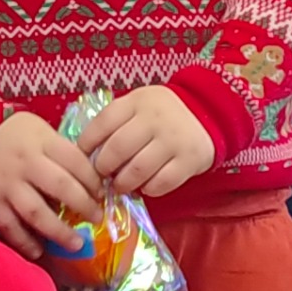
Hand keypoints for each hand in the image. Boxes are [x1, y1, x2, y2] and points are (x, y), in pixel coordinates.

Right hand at [0, 112, 102, 262]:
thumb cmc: (11, 132)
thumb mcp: (39, 129)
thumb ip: (60, 151)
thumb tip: (88, 182)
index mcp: (41, 140)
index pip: (76, 161)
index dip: (93, 181)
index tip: (101, 194)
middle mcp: (26, 162)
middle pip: (61, 187)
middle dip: (84, 206)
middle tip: (96, 219)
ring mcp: (7, 184)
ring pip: (36, 212)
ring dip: (59, 231)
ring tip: (76, 244)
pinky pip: (9, 225)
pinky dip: (24, 241)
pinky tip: (39, 251)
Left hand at [77, 87, 214, 198]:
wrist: (208, 111)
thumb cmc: (161, 112)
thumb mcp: (138, 105)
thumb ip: (116, 122)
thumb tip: (86, 152)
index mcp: (136, 102)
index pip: (102, 123)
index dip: (87, 143)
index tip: (83, 156)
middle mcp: (154, 119)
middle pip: (117, 149)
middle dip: (103, 168)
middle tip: (102, 175)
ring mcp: (173, 140)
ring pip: (138, 170)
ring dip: (123, 183)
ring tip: (121, 184)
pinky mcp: (189, 160)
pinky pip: (161, 183)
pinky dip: (148, 189)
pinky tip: (145, 186)